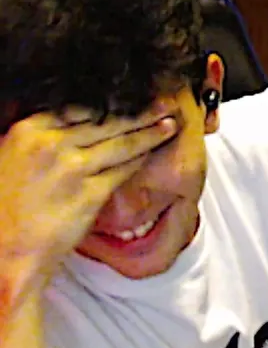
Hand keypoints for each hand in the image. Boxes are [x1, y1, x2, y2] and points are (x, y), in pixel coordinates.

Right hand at [0, 102, 176, 300]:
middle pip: (106, 121)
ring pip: (122, 143)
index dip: (110, 103)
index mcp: (28, 131)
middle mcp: (51, 144)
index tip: (129, 98)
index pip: (79, 108)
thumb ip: (39, 139)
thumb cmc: (4, 208)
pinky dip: (140, 160)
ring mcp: (73, 168)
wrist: (3, 249)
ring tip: (170, 124)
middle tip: (164, 104)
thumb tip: (67, 127)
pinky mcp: (90, 193)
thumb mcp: (10, 157)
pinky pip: (123, 170)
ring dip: (150, 132)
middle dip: (139, 113)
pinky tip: (152, 154)